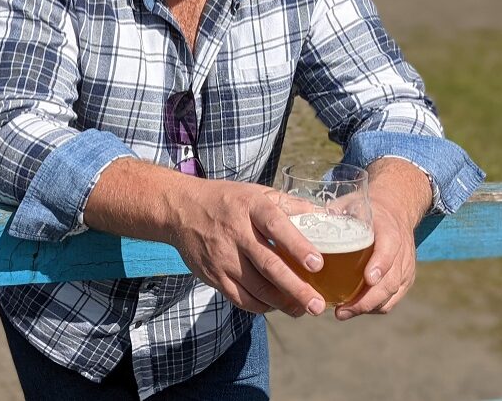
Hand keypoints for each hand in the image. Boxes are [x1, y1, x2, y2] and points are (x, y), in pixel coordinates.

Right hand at [167, 179, 327, 317]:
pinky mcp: (213, 275)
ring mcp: (223, 257)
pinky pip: (241, 298)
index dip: (298, 246)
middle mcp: (236, 232)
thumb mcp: (255, 192)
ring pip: (257, 287)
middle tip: (317, 304)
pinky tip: (276, 306)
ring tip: (303, 309)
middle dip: (296, 288)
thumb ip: (287, 204)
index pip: (276, 226)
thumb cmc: (226, 199)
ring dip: (282, 302)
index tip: (318, 264)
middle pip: (269, 265)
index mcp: (250, 207)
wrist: (180, 208)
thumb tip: (321, 214)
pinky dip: (261, 306)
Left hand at [333, 157, 430, 320]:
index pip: (389, 248)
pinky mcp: (405, 279)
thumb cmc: (366, 209)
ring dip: (368, 307)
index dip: (381, 264)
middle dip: (368, 299)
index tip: (368, 278)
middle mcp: (402, 250)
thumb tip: (311, 223)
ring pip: (392, 293)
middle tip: (343, 309)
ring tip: (342, 313)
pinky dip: (374, 307)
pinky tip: (353, 309)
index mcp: (389, 228)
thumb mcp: (352, 203)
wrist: (395, 210)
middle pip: (391, 280)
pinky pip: (392, 299)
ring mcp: (406, 266)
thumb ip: (334, 212)